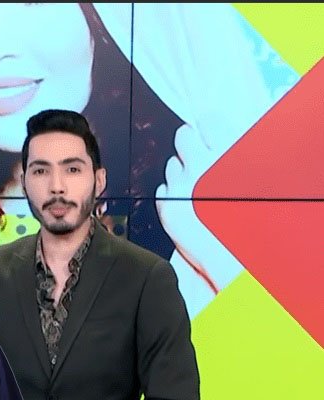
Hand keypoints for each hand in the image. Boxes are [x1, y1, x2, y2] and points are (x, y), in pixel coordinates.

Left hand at [156, 124, 241, 297]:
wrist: (241, 257)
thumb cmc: (257, 219)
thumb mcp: (258, 176)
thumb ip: (239, 153)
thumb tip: (227, 135)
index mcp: (229, 152)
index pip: (207, 120)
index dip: (208, 128)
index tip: (210, 133)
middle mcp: (202, 164)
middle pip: (183, 136)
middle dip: (191, 144)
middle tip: (202, 157)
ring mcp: (182, 184)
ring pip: (172, 163)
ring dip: (182, 170)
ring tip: (200, 186)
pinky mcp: (167, 206)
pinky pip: (163, 188)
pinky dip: (172, 192)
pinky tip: (187, 202)